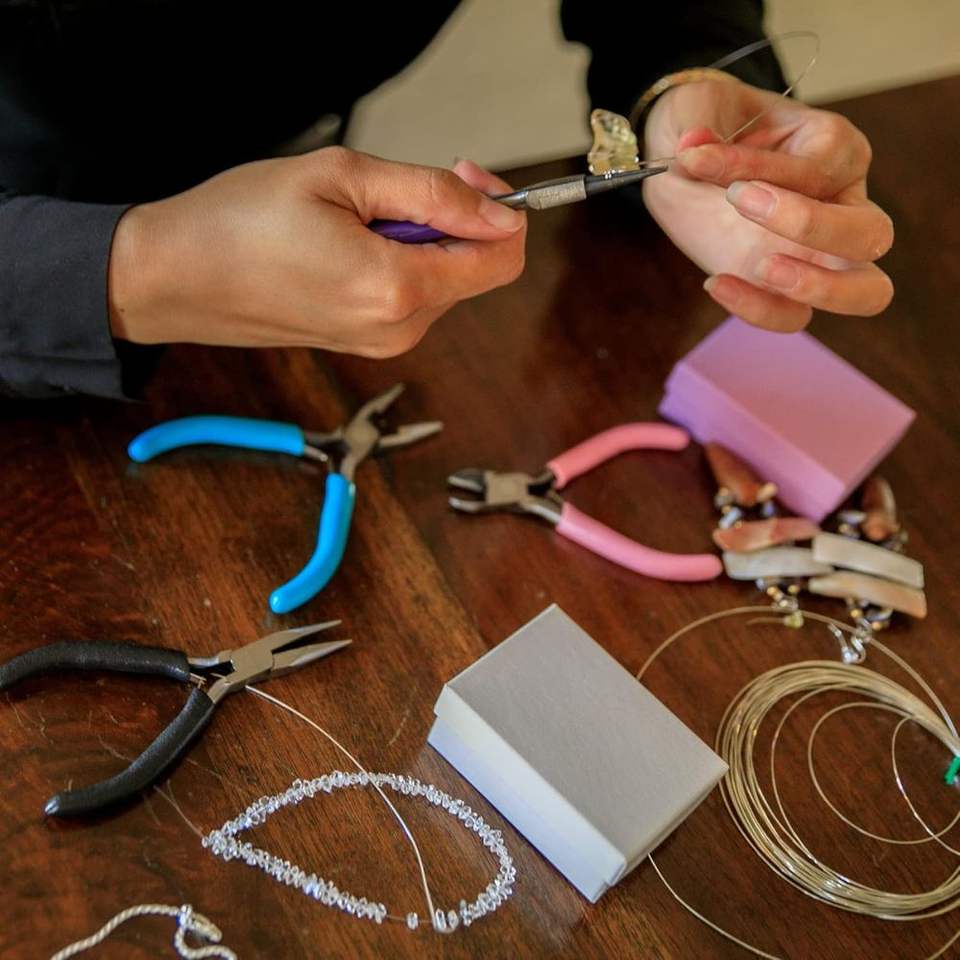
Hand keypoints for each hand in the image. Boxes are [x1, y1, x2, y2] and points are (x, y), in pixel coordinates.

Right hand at [108, 149, 524, 356]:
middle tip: (391, 188)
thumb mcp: (342, 177)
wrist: (175, 278)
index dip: (500, 211)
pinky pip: (410, 297)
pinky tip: (345, 247)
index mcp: (397, 289)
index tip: (466, 177)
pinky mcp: (365, 342)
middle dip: (452, 222)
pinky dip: (398, 264)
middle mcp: (398, 328)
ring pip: (442, 282)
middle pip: (473, 270)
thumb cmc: (239, 222)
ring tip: (352, 221)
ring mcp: (382, 342)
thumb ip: (433, 195)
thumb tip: (500, 213)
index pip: (502, 260)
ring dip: (419, 242)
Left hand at [642, 79, 893, 331]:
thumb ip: (703, 122)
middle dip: (813, 225)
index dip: (758, 163)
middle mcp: (841, 205)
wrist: (686, 160)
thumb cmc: (711, 126)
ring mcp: (817, 256)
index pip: (822, 165)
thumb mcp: (702, 110)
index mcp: (835, 149)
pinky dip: (759, 310)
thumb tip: (694, 146)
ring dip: (819, 287)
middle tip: (741, 202)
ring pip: (866, 293)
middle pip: (873, 234)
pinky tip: (714, 282)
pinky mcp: (781, 289)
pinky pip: (793, 318)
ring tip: (762, 267)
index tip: (697, 157)